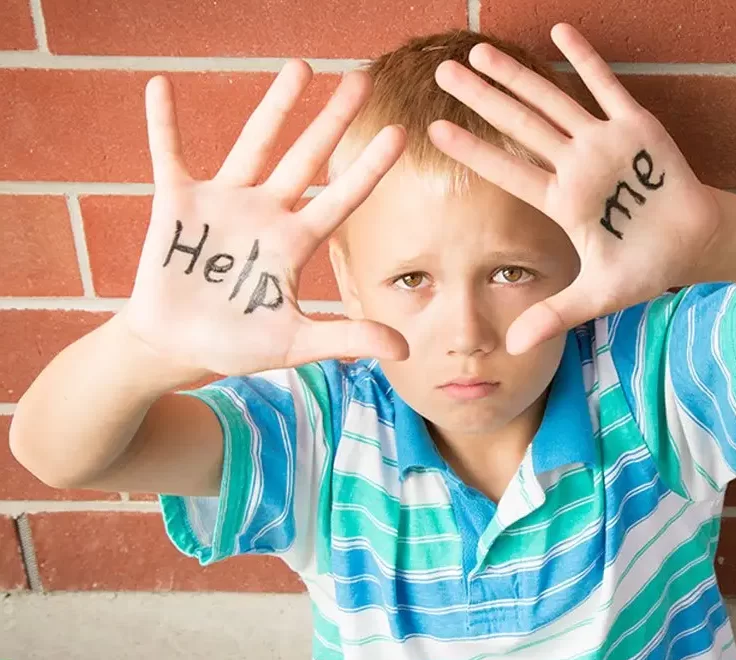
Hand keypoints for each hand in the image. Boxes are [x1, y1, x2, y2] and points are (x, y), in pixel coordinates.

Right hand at [118, 61, 409, 378]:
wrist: (176, 346)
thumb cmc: (236, 343)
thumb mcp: (295, 342)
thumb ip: (347, 338)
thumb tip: (407, 350)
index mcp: (295, 242)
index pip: (342, 197)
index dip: (370, 166)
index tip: (401, 132)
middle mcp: (266, 213)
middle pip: (307, 157)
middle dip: (333, 119)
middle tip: (361, 77)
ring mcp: (224, 203)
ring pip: (254, 143)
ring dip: (276, 106)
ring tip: (301, 66)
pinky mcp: (178, 204)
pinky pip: (168, 155)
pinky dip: (163, 123)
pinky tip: (162, 86)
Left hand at [428, 23, 721, 354]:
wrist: (698, 244)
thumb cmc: (648, 268)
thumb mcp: (599, 295)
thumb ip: (555, 315)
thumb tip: (512, 349)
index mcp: (563, 201)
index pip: (508, 171)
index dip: (473, 151)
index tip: (434, 132)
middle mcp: (576, 166)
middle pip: (520, 125)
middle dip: (482, 98)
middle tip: (443, 71)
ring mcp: (604, 144)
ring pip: (553, 102)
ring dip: (519, 76)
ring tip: (481, 50)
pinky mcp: (638, 128)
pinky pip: (608, 87)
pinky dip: (587, 60)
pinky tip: (560, 31)